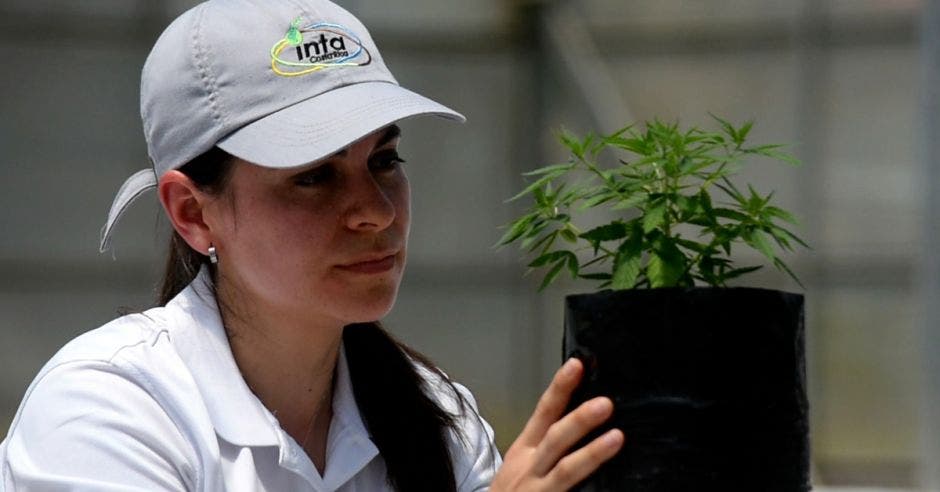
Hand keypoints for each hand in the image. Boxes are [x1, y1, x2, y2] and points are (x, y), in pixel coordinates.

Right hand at [491, 358, 623, 490]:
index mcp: (525, 450)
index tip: (577, 365)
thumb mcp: (522, 461)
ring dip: (592, 455)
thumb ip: (547, 441)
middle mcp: (530, 469)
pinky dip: (591, 490)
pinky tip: (613, 487)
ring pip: (566, 472)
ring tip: (617, 438)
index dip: (559, 388)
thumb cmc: (515, 490)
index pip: (543, 412)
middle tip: (606, 403)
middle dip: (579, 420)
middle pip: (555, 440)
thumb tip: (581, 412)